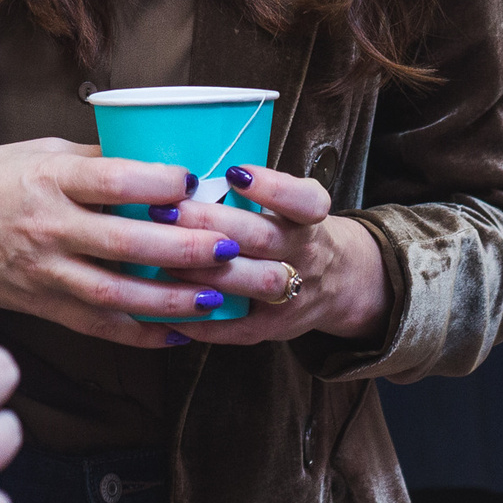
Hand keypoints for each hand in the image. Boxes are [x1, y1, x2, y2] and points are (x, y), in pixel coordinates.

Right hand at [0, 139, 242, 346]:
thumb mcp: (44, 153)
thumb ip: (99, 160)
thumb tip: (161, 160)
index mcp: (51, 179)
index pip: (111, 180)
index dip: (157, 182)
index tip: (194, 181)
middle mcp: (48, 227)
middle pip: (124, 242)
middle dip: (182, 247)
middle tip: (228, 245)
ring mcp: (45, 271)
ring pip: (115, 292)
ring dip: (169, 299)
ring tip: (214, 298)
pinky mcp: (43, 305)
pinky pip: (97, 324)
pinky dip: (139, 333)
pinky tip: (177, 332)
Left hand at [159, 164, 389, 346]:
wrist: (340, 281)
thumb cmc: (296, 231)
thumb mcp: (294, 205)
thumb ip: (257, 193)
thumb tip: (191, 178)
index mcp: (310, 219)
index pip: (304, 201)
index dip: (272, 188)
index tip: (234, 173)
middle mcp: (307, 254)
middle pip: (263, 238)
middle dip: (213, 223)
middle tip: (169, 210)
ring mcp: (294, 294)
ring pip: (252, 282)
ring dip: (205, 270)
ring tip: (162, 256)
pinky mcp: (276, 327)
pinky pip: (239, 328)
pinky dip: (204, 322)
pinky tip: (170, 310)